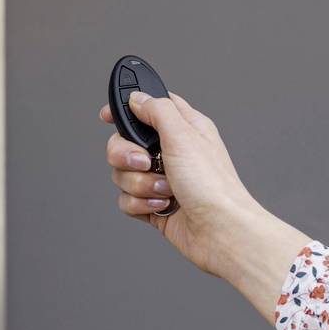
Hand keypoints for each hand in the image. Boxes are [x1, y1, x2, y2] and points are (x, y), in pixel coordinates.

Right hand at [97, 88, 263, 281]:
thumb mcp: (183, 135)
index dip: (127, 109)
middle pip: (125, 142)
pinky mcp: (155, 205)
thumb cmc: (213, 186)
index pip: (149, 107)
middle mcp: (172, 152)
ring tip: (165, 189)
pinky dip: (141, 204)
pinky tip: (162, 206)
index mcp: (184, 129)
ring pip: (124, 173)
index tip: (108, 116)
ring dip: (140, 184)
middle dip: (127, 155)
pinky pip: (127, 200)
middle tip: (146, 162)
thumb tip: (137, 98)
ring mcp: (162, 180)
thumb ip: (157, 110)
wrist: (220, 232)